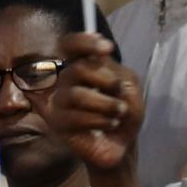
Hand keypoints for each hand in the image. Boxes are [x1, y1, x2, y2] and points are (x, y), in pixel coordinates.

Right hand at [46, 33, 143, 174]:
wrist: (123, 144)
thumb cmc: (123, 112)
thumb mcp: (129, 86)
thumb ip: (115, 70)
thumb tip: (99, 58)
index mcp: (83, 65)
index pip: (70, 44)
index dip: (85, 42)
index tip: (107, 48)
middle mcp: (67, 80)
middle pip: (78, 68)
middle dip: (106, 80)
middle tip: (119, 92)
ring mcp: (59, 101)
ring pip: (77, 94)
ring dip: (106, 104)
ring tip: (119, 113)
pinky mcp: (57, 122)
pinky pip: (75, 117)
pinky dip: (100, 120)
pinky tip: (109, 125)